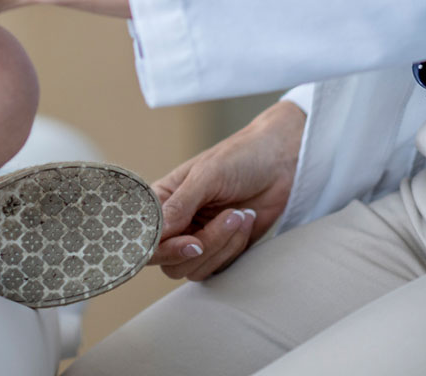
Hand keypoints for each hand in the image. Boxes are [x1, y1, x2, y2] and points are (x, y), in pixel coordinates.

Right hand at [150, 100, 305, 281]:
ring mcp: (198, 238)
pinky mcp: (221, 250)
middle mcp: (176, 224)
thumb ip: (181, 205)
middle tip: (228, 218)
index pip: (146, 236)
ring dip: (222, 245)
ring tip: (240, 214)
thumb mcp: (207, 174)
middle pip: (169, 262)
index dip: (163, 247)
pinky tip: (247, 220)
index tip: (192, 241)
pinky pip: (217, 268)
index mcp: (163, 200)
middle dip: (204, 244)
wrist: (280, 162)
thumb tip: (157, 233)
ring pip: (194, 268)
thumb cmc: (240, 157)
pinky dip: (234, 248)